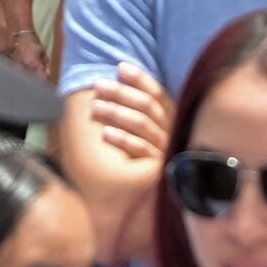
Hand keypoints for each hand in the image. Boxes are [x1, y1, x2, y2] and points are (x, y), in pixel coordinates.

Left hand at [78, 63, 171, 182]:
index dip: (140, 79)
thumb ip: (134, 108)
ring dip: (117, 113)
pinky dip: (122, 139)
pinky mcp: (158, 167)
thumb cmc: (136, 156)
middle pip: (147, 106)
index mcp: (169, 117)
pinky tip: (105, 134)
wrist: (144, 198)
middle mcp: (171, 131)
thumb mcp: (138, 128)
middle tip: (99, 86)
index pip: (156, 93)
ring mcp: (166, 149)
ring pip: (142, 124)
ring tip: (95, 108)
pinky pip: (140, 149)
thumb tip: (115, 79)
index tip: (120, 67)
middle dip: (122, 93)